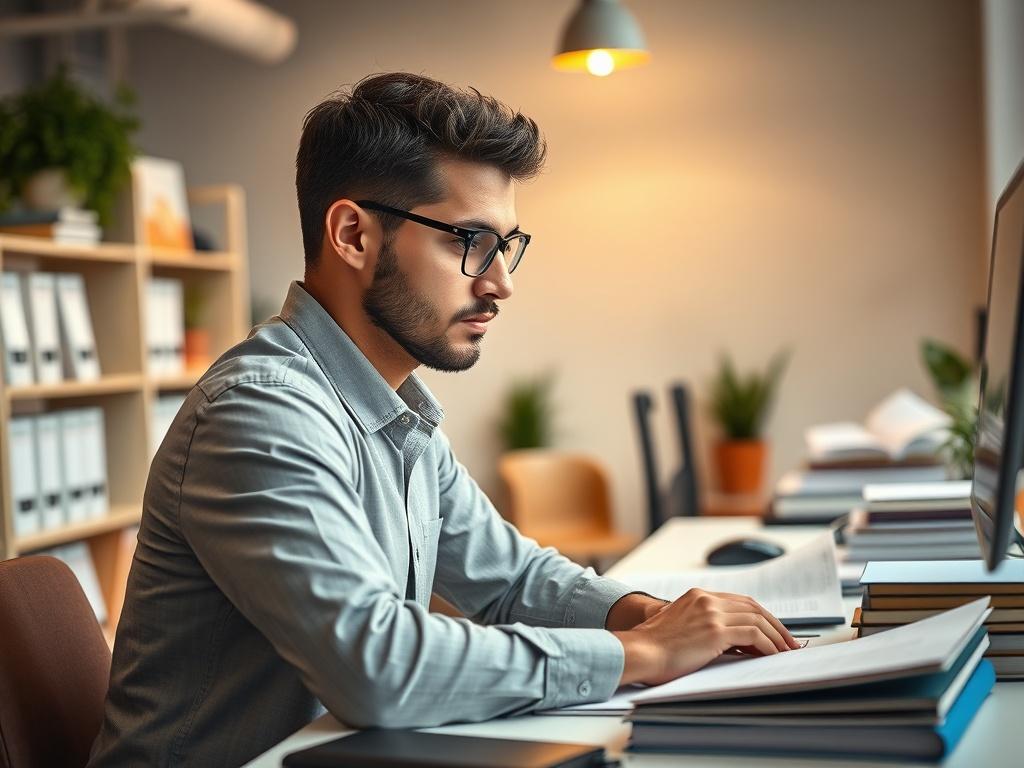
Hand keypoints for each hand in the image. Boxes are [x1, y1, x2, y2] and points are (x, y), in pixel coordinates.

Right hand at [612, 588, 799, 685]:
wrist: (639, 652)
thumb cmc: (653, 648)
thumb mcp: (679, 627)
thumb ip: (702, 625)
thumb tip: (731, 642)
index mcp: (697, 596)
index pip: (739, 601)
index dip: (760, 616)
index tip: (772, 630)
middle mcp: (706, 600)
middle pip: (753, 607)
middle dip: (774, 624)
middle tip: (788, 641)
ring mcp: (711, 613)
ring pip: (757, 620)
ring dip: (776, 637)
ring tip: (786, 651)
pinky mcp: (715, 631)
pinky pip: (753, 635)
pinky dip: (768, 645)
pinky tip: (773, 655)